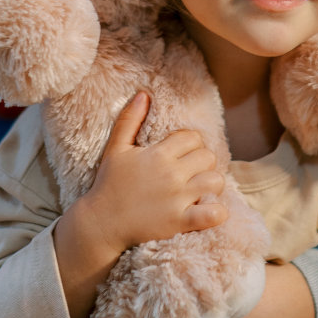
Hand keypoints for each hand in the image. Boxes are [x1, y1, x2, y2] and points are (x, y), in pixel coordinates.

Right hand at [54, 93, 227, 317]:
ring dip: (211, 184)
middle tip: (191, 171)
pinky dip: (216, 213)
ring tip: (199, 188)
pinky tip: (208, 210)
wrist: (101, 223)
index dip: (190, 143)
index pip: (192, 137)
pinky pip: (212, 215)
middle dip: (202, 162)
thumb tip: (143, 94)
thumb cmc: (108, 184)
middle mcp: (171, 174)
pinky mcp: (180, 222)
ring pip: (215, 181)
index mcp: (158, 154)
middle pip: (208, 157)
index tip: (181, 153)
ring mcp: (177, 199)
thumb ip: (129, 119)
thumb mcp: (115, 148)